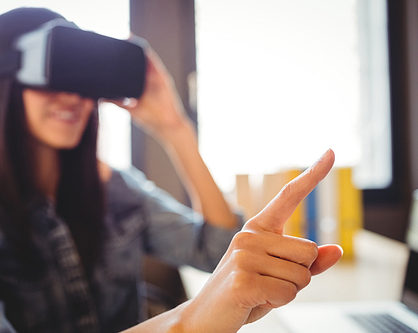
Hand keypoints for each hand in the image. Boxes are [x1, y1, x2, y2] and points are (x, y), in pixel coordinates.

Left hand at [106, 45, 188, 137]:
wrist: (166, 125)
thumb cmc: (150, 118)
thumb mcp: (129, 108)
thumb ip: (117, 101)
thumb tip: (101, 98)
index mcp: (140, 85)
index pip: (129, 69)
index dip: (120, 60)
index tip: (109, 51)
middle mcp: (148, 79)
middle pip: (137, 61)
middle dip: (128, 50)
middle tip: (116, 39)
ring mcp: (156, 78)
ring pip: (146, 59)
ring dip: (138, 48)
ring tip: (127, 37)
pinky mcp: (163, 78)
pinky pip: (155, 63)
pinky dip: (148, 54)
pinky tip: (141, 46)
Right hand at [179, 149, 342, 331]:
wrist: (205, 318)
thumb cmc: (245, 294)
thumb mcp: (278, 277)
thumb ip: (307, 264)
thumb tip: (337, 250)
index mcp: (257, 229)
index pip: (289, 196)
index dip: (313, 175)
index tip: (331, 151)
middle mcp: (249, 235)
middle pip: (309, 251)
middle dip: (299, 276)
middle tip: (269, 284)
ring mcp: (244, 255)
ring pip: (302, 275)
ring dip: (288, 292)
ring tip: (260, 293)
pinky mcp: (243, 279)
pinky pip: (287, 293)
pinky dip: (278, 303)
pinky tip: (254, 300)